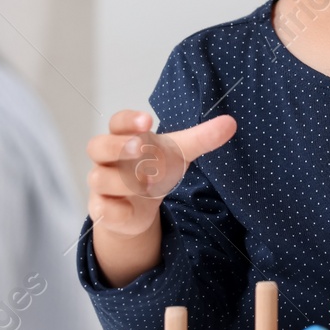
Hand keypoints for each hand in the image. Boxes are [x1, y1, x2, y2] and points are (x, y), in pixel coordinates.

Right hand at [86, 109, 235, 237]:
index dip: (129, 120)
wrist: (139, 208)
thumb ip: (202, 138)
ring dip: (124, 181)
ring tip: (149, 184)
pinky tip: (130, 209)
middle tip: (140, 149)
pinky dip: (115, 209)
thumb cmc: (155, 169)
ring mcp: (102, 184)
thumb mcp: (179, 153)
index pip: (118, 122)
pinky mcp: (102, 209)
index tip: (148, 120)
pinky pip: (101, 208)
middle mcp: (108, 159)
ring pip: (100, 178)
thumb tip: (230, 123)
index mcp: (125, 137)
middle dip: (118, 147)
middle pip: (98, 146)